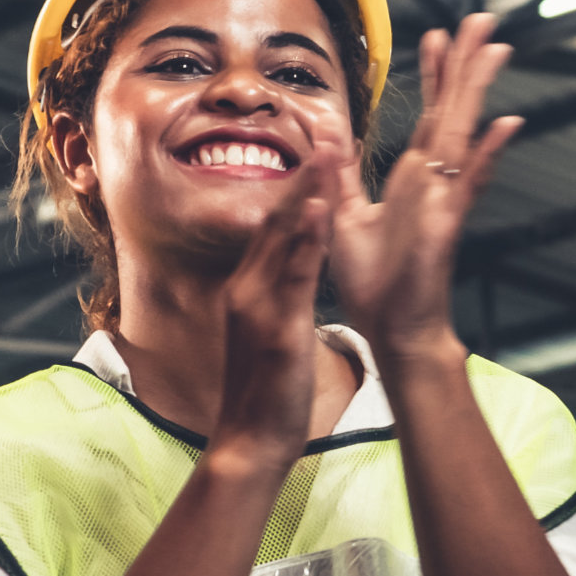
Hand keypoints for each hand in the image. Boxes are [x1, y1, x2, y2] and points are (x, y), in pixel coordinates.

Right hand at [214, 129, 337, 464]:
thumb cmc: (265, 395)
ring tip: (327, 152)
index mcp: (249, 290)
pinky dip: (306, 240)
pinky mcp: (277, 328)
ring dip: (306, 192)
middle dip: (302, 177)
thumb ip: (276, 301)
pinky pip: (293, 276)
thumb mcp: (270, 336)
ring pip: (283, 238)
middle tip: (324, 134)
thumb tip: (291, 277)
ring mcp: (259, 307)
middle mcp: (248, 289)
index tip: (316, 154)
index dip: (294, 189)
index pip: (272, 228)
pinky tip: (320, 211)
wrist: (249, 442)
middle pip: (274, 220)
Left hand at [328, 13, 520, 368]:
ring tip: (494, 47)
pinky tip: (506, 124)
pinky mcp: (446, 221)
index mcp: (412, 178)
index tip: (438, 36)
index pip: (428, 116)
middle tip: (481, 20)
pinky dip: (488, 154)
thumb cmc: (375, 283)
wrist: (393, 328)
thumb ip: (341, 173)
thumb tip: (329, 131)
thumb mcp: (343, 215)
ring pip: (463, 131)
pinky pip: (470, 181)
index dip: (434, 76)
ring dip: (477, 89)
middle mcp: (433, 181)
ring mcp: (445, 198)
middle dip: (466, 64)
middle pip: (454, 110)